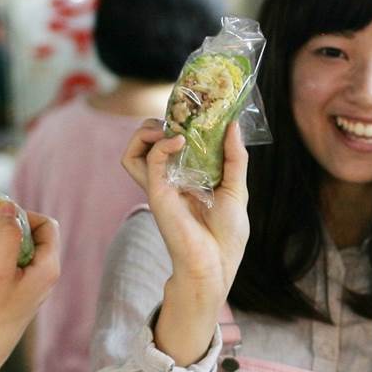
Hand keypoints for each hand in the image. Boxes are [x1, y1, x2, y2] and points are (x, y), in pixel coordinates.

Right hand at [0, 204, 60, 371]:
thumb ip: (6, 235)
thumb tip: (9, 207)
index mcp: (48, 267)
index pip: (47, 225)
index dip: (23, 216)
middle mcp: (43, 276)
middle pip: (28, 237)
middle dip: (0, 234)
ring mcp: (28, 287)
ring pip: (9, 253)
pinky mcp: (12, 296)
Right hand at [124, 118, 249, 309]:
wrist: (216, 263)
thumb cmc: (227, 234)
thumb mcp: (237, 188)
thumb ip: (234, 156)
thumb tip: (234, 124)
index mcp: (188, 177)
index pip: (173, 143)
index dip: (178, 123)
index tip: (196, 108)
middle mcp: (171, 179)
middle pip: (147, 143)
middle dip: (157, 123)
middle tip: (180, 116)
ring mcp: (160, 186)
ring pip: (134, 151)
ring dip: (146, 132)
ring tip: (169, 127)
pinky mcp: (156, 192)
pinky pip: (148, 161)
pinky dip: (161, 144)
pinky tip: (179, 140)